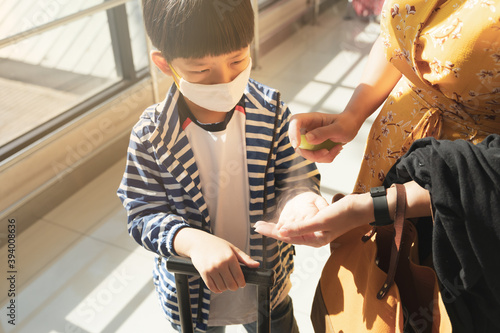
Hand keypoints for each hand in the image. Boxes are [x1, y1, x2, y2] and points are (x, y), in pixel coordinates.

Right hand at [174, 229, 259, 292]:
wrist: (198, 242)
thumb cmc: (217, 245)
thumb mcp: (232, 248)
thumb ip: (245, 258)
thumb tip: (257, 265)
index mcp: (230, 257)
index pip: (240, 277)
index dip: (242, 283)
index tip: (241, 283)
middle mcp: (221, 263)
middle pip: (232, 285)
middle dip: (234, 286)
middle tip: (233, 283)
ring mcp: (211, 269)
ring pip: (222, 287)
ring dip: (225, 288)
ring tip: (225, 282)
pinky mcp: (204, 273)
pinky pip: (212, 287)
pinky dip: (217, 289)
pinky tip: (219, 285)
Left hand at [255, 193, 371, 246]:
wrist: (360, 207)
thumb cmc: (343, 215)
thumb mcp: (321, 221)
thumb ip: (301, 228)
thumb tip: (281, 232)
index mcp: (314, 240)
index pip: (287, 237)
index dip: (272, 232)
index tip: (259, 228)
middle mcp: (313, 237)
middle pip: (288, 235)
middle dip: (272, 230)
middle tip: (257, 225)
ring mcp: (316, 230)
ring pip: (293, 230)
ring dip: (279, 226)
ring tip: (266, 225)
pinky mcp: (319, 222)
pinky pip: (300, 224)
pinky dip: (290, 222)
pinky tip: (285, 220)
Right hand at [288, 112, 360, 162]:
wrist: (351, 127)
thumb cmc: (346, 123)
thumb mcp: (339, 128)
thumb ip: (324, 132)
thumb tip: (308, 138)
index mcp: (311, 119)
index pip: (295, 122)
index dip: (292, 132)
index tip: (297, 145)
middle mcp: (307, 129)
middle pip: (297, 143)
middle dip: (311, 153)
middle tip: (326, 152)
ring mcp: (309, 139)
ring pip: (306, 153)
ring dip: (321, 156)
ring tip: (337, 148)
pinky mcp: (313, 147)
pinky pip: (314, 157)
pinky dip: (326, 157)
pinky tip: (335, 149)